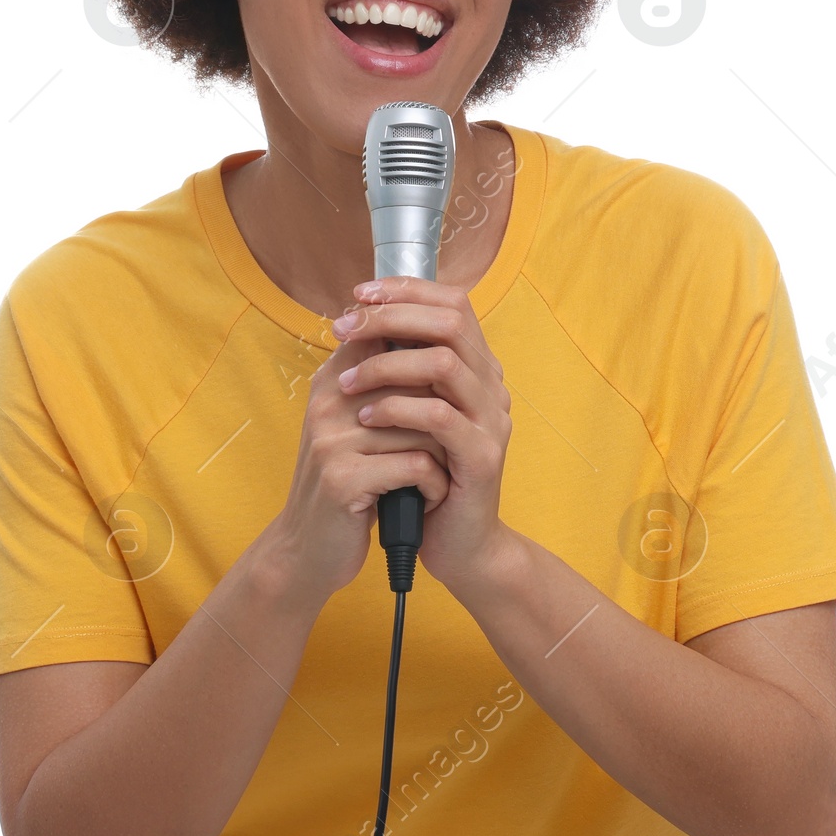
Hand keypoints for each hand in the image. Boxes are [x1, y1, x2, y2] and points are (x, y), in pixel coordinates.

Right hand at [261, 312, 452, 606]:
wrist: (307, 552)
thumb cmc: (348, 483)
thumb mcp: (356, 426)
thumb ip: (385, 385)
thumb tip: (440, 340)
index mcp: (333, 381)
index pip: (387, 336)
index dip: (430, 358)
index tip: (449, 392)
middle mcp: (328, 402)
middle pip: (418, 381)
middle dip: (444, 418)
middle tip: (447, 447)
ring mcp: (332, 440)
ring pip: (425, 426)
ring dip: (443, 458)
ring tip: (434, 478)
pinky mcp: (344, 480)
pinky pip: (418, 466)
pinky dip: (435, 486)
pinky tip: (426, 499)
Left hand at [328, 276, 513, 592]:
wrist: (456, 544)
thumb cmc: (424, 474)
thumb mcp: (408, 414)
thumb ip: (398, 370)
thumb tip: (358, 321)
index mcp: (476, 368)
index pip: (452, 304)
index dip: (406, 291)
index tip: (359, 296)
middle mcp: (490, 386)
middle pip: (450, 322)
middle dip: (391, 317)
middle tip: (343, 328)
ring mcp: (491, 421)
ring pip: (444, 364)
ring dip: (387, 364)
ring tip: (346, 381)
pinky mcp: (482, 457)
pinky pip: (440, 417)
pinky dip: (398, 409)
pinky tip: (367, 416)